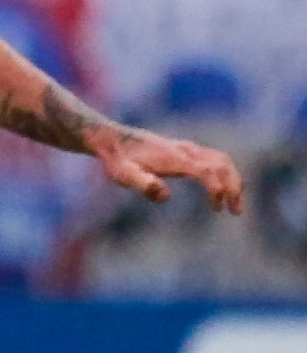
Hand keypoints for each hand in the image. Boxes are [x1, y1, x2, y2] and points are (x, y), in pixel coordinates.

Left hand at [90, 125, 243, 211]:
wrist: (115, 141)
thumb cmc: (119, 161)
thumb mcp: (123, 175)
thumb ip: (143, 184)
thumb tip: (166, 196)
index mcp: (174, 158)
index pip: (205, 171)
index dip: (216, 188)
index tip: (216, 207)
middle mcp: (186, 150)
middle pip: (222, 164)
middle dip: (234, 187)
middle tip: (236, 211)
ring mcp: (189, 149)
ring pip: (222, 161)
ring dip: (233, 181)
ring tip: (233, 206)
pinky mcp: (188, 151)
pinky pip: (215, 160)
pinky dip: (225, 175)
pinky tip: (221, 192)